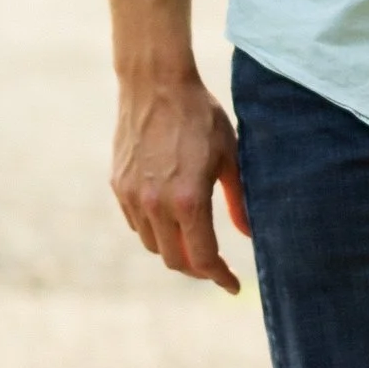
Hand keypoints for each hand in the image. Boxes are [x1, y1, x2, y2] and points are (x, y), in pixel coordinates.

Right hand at [111, 70, 251, 293]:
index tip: (232, 285)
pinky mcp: (118, 185)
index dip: (219, 277)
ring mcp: (132, 196)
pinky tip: (171, 218)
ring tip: (194, 240)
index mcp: (188, 200)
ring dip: (175, 250)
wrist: (155, 82)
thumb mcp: (230, 156)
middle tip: (215, 266)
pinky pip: (136, 223)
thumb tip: (250, 234)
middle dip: (198, 269)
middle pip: (175, 260)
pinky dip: (155, 229)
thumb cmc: (200, 116)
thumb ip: (238, 201)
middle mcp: (155, 204)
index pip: (202, 258)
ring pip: (153, 244)